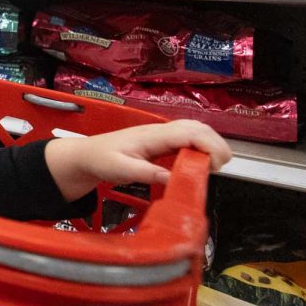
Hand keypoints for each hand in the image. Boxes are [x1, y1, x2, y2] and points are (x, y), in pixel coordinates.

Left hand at [45, 119, 231, 201]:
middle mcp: (159, 131)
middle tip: (219, 169)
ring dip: (211, 145)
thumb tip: (172, 178)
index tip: (216, 165)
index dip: (209, 145)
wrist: (87, 155)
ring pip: (196, 130)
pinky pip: (188, 138)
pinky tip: (201, 163)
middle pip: (198, 127)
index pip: (189, 132)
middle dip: (216, 145)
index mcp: (151, 135)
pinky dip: (202, 147)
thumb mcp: (120, 170)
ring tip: (213, 168)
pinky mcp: (162, 141)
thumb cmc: (101, 159)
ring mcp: (161, 134)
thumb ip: (145, 173)